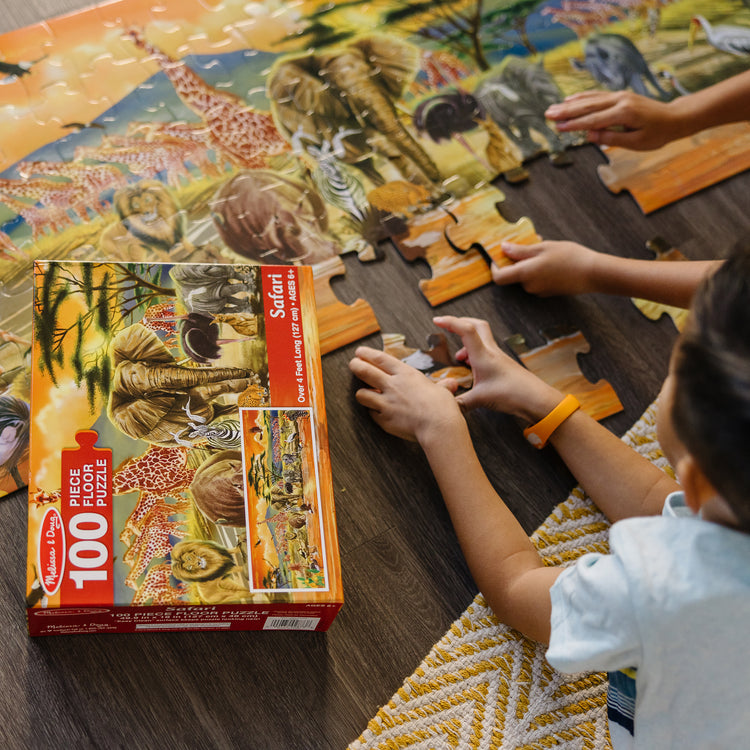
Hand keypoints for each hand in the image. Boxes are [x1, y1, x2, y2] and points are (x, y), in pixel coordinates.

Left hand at [349, 346, 463, 442]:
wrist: (438, 427)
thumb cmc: (443, 407)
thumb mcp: (443, 391)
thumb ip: (442, 386)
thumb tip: (451, 384)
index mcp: (406, 374)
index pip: (380, 359)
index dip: (366, 354)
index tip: (359, 352)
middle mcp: (392, 386)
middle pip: (364, 371)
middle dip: (355, 366)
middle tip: (352, 364)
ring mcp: (386, 403)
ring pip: (361, 394)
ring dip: (362, 392)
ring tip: (364, 392)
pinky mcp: (384, 420)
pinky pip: (371, 414)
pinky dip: (373, 412)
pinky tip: (377, 412)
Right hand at [433, 316, 561, 421]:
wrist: (536, 399)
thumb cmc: (512, 395)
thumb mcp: (480, 400)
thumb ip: (459, 403)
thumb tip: (445, 407)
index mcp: (483, 356)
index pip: (466, 329)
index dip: (450, 322)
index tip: (436, 320)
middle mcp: (491, 352)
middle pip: (476, 325)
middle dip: (460, 322)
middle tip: (447, 327)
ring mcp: (498, 357)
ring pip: (481, 338)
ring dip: (467, 341)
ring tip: (458, 356)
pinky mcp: (503, 364)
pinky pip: (485, 351)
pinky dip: (474, 353)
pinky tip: (471, 367)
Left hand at [491, 240, 598, 296]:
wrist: (593, 273)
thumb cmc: (570, 257)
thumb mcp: (544, 248)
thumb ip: (521, 250)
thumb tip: (503, 249)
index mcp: (525, 274)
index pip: (499, 277)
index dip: (495, 267)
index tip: (498, 257)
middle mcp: (529, 286)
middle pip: (514, 274)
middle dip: (519, 259)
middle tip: (531, 243)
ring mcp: (539, 291)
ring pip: (527, 276)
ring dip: (531, 263)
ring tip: (547, 250)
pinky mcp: (549, 292)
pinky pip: (537, 280)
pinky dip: (540, 270)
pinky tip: (554, 260)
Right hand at [545, 91, 684, 150]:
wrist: (674, 118)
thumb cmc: (657, 134)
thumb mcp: (636, 142)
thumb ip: (612, 138)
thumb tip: (590, 135)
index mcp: (624, 113)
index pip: (593, 119)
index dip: (574, 124)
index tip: (558, 127)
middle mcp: (620, 100)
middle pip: (588, 106)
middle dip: (566, 111)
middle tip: (548, 114)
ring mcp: (619, 96)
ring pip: (591, 98)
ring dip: (570, 104)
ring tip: (553, 108)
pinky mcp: (620, 96)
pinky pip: (597, 95)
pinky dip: (583, 97)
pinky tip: (570, 100)